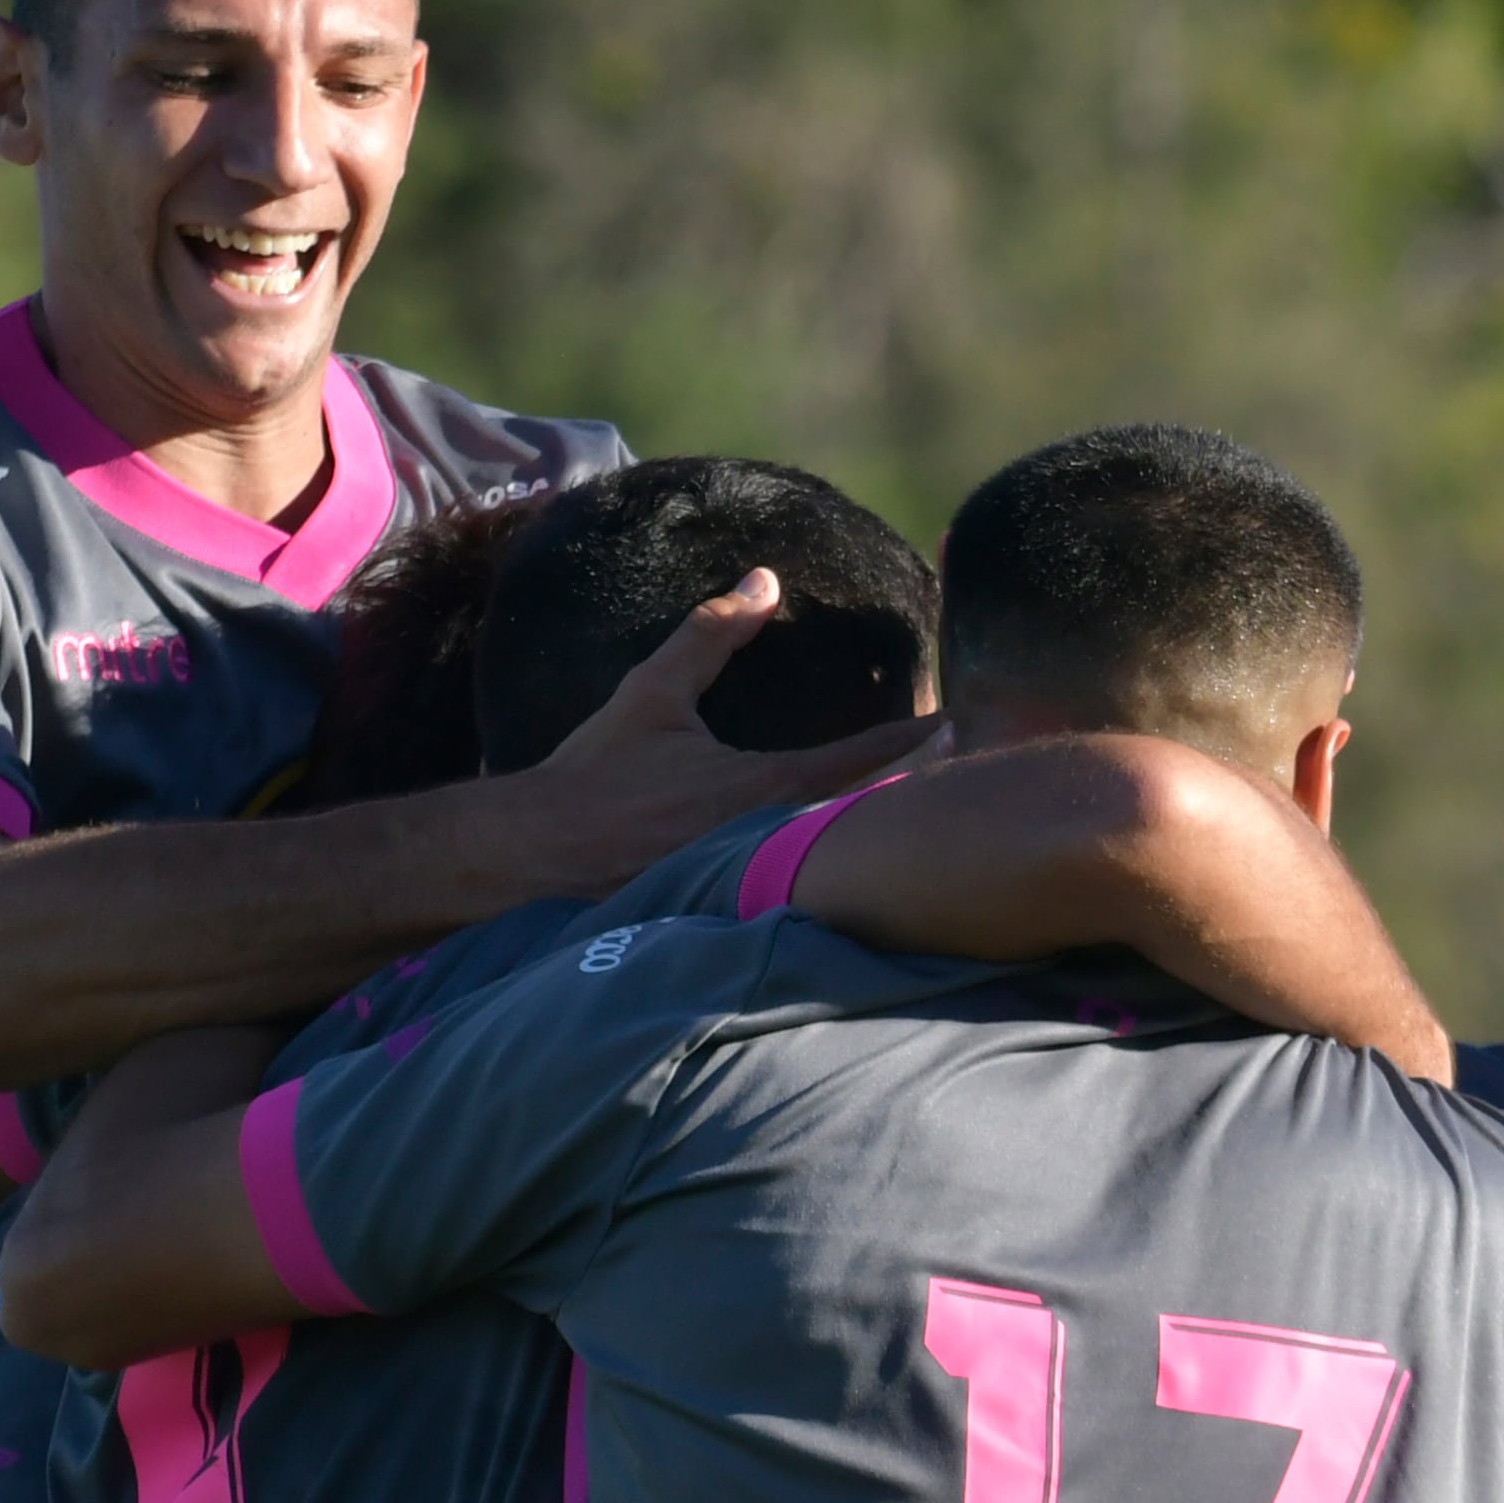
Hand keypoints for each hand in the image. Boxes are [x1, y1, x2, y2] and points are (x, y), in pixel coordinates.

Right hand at [511, 570, 924, 892]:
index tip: (953, 725)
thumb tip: (761, 579)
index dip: (911, 742)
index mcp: (758, 790)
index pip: (857, 763)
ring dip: (883, 852)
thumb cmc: (594, 775)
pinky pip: (801, 906)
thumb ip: (709, 634)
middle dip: (915, 806)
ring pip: (839, 873)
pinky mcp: (735, 923)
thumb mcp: (651, 695)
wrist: (534, 857)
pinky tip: (868, 892)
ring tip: (936, 833)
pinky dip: (837, 893)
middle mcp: (767, 846)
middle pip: (866, 829)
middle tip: (969, 786)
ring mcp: (756, 891)